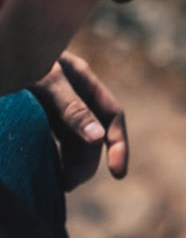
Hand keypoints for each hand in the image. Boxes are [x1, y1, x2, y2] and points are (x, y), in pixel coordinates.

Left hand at [31, 51, 128, 190]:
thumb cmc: (15, 54)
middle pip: (91, 136)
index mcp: (81, 79)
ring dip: (70, 165)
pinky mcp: (36, 115)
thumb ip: (71, 107)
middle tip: (67, 183)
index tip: (117, 173)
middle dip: (85, 163)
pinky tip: (47, 171)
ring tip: (57, 183)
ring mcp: (53, 105)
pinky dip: (54, 158)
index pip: (112, 116)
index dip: (118, 145)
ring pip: (73, 142)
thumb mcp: (43, 79)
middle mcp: (72, 94)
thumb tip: (98, 138)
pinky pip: (52, 141)